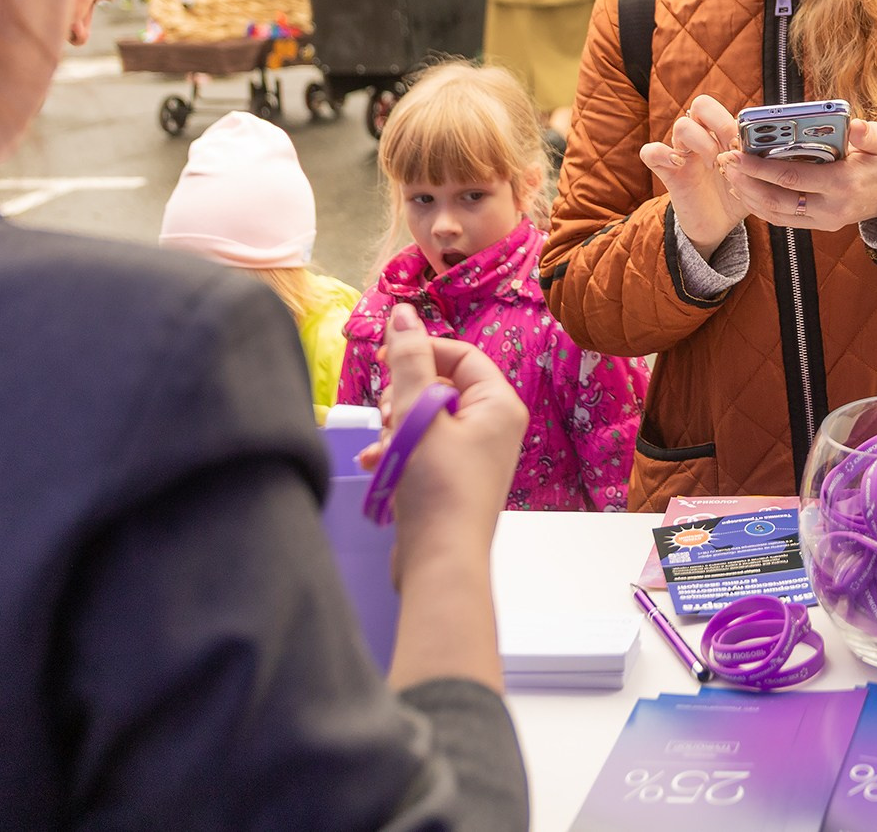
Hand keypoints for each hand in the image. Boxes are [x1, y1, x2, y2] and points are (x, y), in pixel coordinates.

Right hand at [359, 308, 528, 577]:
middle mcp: (494, 426)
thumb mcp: (417, 414)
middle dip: (404, 397)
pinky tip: (377, 464)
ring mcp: (475, 455)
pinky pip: (423, 448)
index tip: (382, 359)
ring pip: (425, 418)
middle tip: (388, 416)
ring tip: (383, 446)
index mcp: (499, 404)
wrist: (440, 562)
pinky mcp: (453, 480)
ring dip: (395, 427)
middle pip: (440, 385)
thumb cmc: (436, 488)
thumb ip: (408, 360)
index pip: (459, 353)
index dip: (419, 350)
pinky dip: (398, 450)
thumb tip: (403, 313)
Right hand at [640, 95, 749, 255]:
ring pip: (681, 125)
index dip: (735, 121)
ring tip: (714, 166)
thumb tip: (769, 148)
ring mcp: (682, 152)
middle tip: (730, 148)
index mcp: (722, 133)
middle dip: (720, 124)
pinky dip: (663, 154)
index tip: (745, 145)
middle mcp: (701, 137)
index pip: (727, 107)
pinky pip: (650, 151)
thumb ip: (762, 162)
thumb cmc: (738, 195)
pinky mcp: (666, 171)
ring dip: (702, 143)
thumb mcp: (756, 178)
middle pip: (701, 104)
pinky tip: (681, 165)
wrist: (719, 225)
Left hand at [722, 118, 876, 234]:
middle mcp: (830, 208)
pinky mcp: (819, 225)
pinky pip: (783, 219)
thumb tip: (855, 125)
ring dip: (748, 195)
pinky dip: (760, 206)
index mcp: (842, 184)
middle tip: (724, 163)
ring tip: (728, 175)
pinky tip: (745, 190)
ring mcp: (824, 221)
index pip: (792, 178)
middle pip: (777, 200)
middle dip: (746, 182)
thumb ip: (870, 133)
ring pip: (775, 215)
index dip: (761, 167)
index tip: (737, 153)